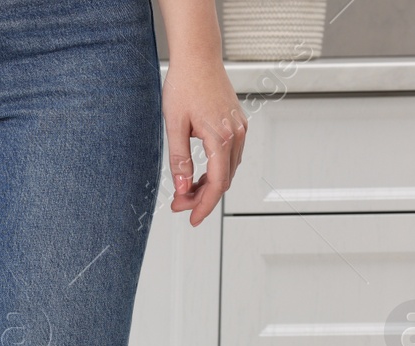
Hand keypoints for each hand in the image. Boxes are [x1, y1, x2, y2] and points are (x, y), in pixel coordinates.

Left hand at [162, 55, 245, 225]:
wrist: (198, 57)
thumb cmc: (184, 85)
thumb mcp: (174, 126)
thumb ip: (179, 160)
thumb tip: (182, 189)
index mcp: (222, 137)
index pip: (217, 184)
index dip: (204, 206)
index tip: (191, 219)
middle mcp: (236, 135)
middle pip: (224, 180)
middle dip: (202, 197)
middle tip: (178, 205)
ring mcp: (240, 129)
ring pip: (228, 170)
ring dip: (208, 185)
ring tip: (185, 191)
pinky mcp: (237, 124)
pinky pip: (230, 157)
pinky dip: (215, 170)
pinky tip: (198, 175)